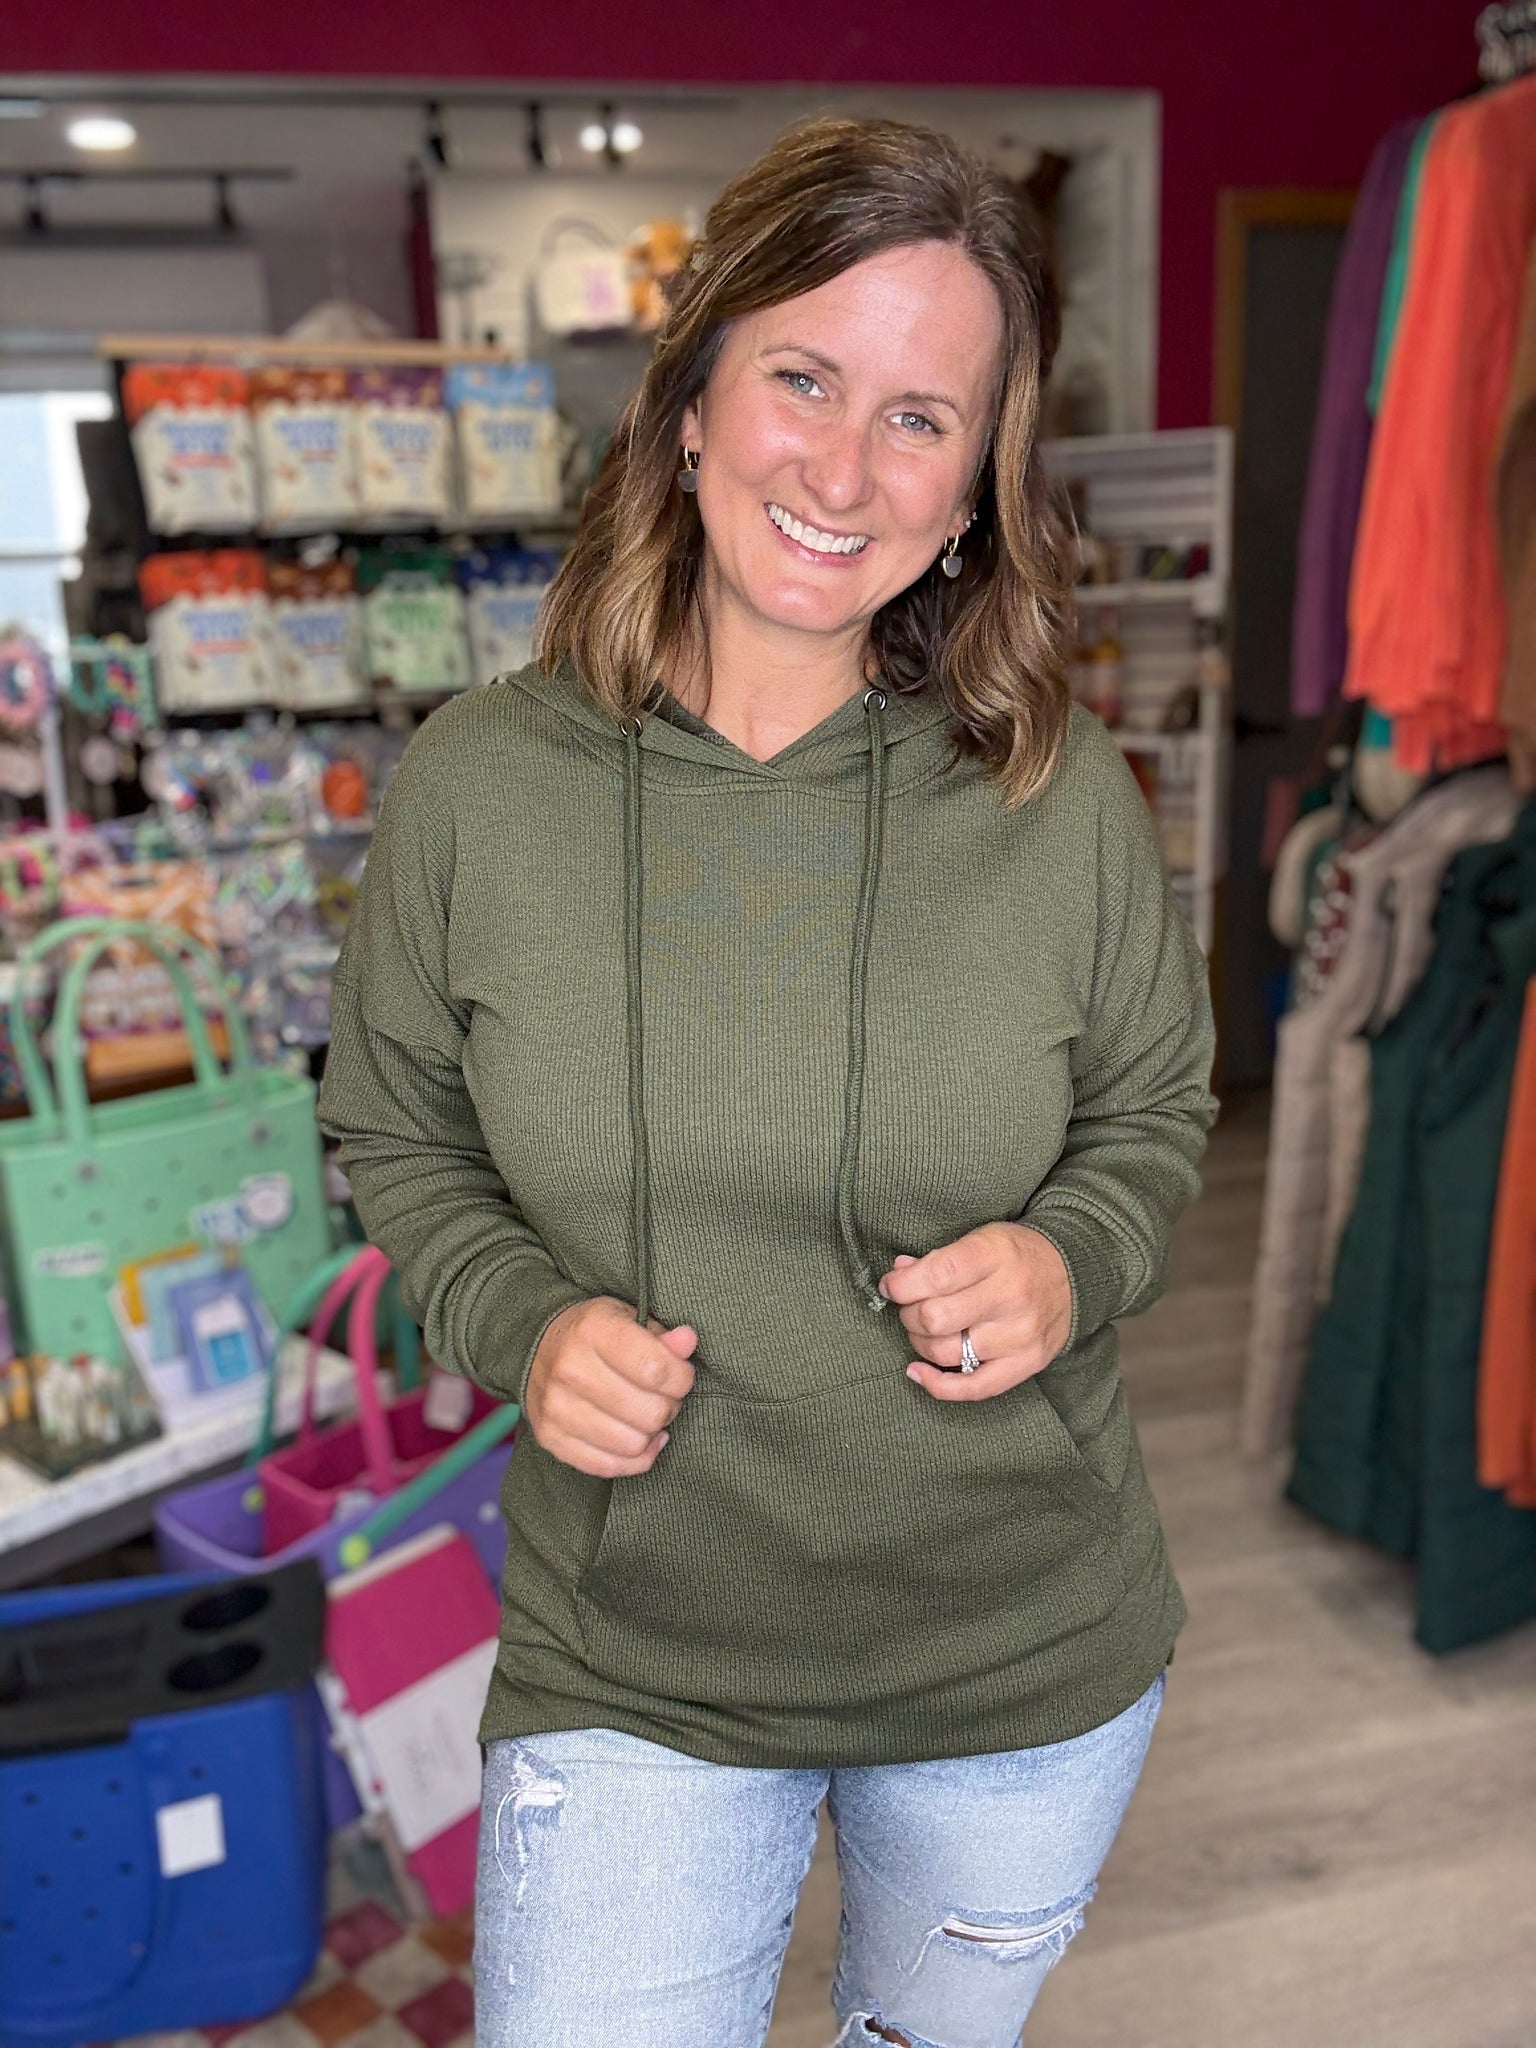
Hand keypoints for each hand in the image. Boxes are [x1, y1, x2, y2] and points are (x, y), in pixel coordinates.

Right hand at [525, 1297, 697, 1475]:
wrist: (537, 1349)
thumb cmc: (595, 1335)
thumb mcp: (628, 1319)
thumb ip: (662, 1335)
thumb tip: (688, 1341)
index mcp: (593, 1330)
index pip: (655, 1369)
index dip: (681, 1378)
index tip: (681, 1376)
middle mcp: (570, 1368)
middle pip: (649, 1412)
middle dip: (669, 1407)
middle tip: (664, 1397)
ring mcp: (556, 1408)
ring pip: (633, 1444)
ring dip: (651, 1434)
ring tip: (648, 1416)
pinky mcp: (550, 1438)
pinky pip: (608, 1467)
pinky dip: (634, 1459)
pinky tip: (641, 1441)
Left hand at [879, 1223, 1071, 1402]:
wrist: (1075, 1274)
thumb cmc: (1017, 1255)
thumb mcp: (981, 1239)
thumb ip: (938, 1258)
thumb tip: (897, 1275)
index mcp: (996, 1255)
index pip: (937, 1275)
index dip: (901, 1285)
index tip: (890, 1286)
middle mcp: (1011, 1295)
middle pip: (936, 1317)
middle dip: (909, 1314)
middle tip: (911, 1307)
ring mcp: (1020, 1334)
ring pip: (947, 1352)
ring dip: (921, 1343)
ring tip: (924, 1331)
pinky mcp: (1027, 1363)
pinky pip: (974, 1387)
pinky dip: (937, 1384)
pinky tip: (918, 1371)